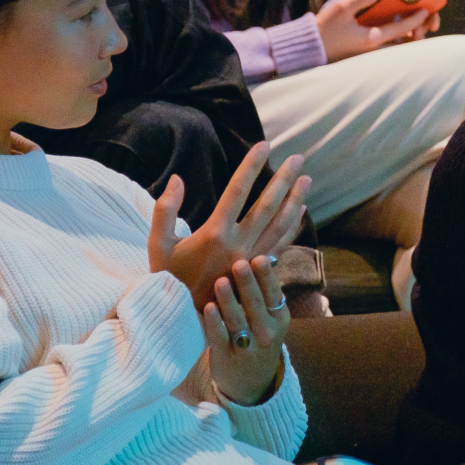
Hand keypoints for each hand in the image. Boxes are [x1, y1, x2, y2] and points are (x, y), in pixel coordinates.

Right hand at [148, 142, 311, 309]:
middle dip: (283, 179)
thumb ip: (165, 208)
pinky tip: (301, 211)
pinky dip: (292, 227)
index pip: (237, 191)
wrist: (181, 319)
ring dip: (295, 200)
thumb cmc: (167, 279)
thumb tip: (178, 178)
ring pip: (279, 225)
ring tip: (306, 179)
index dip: (251, 166)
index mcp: (214, 233)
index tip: (264, 145)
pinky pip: (280, 245)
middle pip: (267, 205)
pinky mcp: (256, 273)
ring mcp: (250, 260)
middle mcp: (238, 245)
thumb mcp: (158, 244)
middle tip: (297, 157)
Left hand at [205, 256, 292, 405]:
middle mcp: (267, 333)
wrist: (251, 383)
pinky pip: (220, 338)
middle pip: (256, 305)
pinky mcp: (226, 358)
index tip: (258, 257)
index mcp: (279, 319)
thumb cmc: (258, 338)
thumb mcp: (270, 319)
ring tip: (220, 282)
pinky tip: (207, 308)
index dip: (266, 277)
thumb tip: (264, 251)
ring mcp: (247, 348)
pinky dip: (214, 323)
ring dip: (229, 301)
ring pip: (238, 321)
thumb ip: (265, 291)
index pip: (274, 294)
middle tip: (239, 263)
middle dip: (248, 284)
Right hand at [316, 0, 433, 61]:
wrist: (312, 46)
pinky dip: (396, 34)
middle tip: (423, 18)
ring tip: (412, 19)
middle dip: (417, 30)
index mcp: (371, 38)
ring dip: (408, 33)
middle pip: (404, 41)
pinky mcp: (366, 49)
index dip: (416, 19)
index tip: (426, 10)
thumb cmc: (325, 28)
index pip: (401, 29)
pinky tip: (395, 22)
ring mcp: (371, 50)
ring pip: (397, 44)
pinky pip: (387, 43)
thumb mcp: (342, 7)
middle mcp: (374, 47)